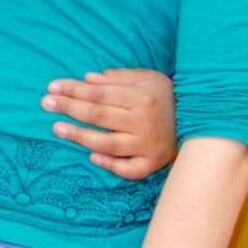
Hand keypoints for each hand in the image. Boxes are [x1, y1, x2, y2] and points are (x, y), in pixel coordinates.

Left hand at [44, 69, 176, 180]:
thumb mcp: (148, 78)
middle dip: (69, 108)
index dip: (73, 89)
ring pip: (108, 143)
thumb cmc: (167, 97)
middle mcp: (144, 122)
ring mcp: (148, 145)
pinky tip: (91, 157)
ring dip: (80, 136)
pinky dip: (110, 165)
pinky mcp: (153, 163)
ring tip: (57, 128)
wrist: (202, 121)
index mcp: (141, 98)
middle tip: (45, 103)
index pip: (99, 93)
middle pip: (99, 116)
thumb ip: (118, 77)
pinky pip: (129, 169)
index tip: (52, 87)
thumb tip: (88, 78)